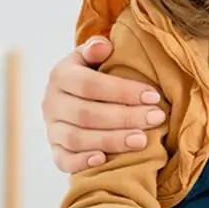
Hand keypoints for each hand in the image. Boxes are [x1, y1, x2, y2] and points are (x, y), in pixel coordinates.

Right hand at [42, 36, 165, 173]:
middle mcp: (52, 103)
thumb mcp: (91, 60)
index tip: (153, 96)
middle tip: (156, 118)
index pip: (90, 84)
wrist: (73, 101)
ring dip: (112, 140)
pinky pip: (63, 160)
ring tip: (143, 140)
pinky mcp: (56, 151)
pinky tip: (104, 160)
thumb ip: (96, 50)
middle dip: (125, 117)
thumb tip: (104, 45)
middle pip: (86, 114)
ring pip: (77, 138)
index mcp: (61, 76)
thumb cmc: (94, 80)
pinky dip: (82, 162)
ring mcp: (52, 129)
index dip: (122, 91)